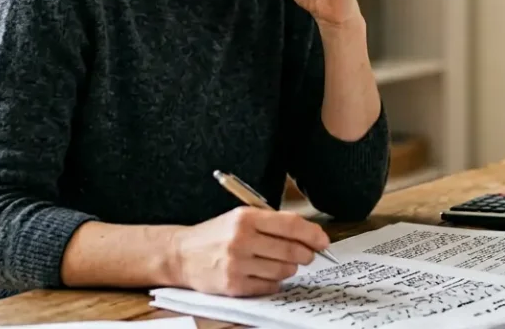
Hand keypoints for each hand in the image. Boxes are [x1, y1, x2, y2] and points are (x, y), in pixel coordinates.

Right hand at [169, 206, 330, 295]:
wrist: (181, 254)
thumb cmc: (217, 235)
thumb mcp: (241, 217)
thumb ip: (273, 223)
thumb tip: (310, 236)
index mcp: (246, 217)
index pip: (291, 225)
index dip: (313, 234)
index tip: (323, 241)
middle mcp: (241, 239)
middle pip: (292, 250)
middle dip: (306, 254)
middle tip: (307, 255)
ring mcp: (237, 264)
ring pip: (284, 270)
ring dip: (289, 268)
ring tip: (279, 262)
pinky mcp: (233, 285)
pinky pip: (270, 286)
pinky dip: (274, 282)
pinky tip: (264, 274)